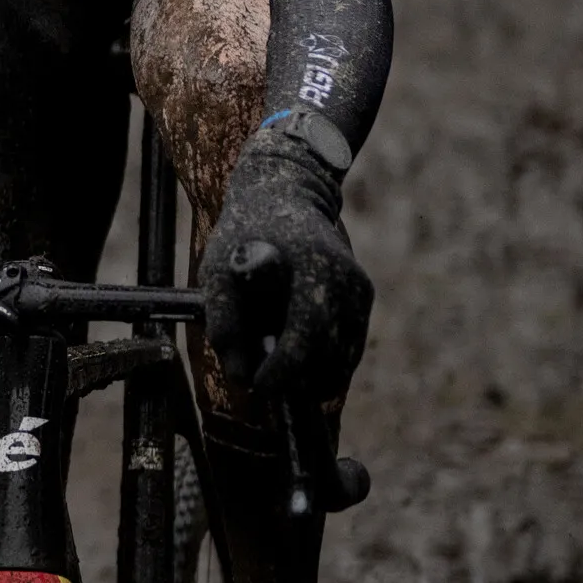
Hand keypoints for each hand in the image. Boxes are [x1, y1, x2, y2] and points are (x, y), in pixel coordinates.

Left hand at [200, 123, 374, 407]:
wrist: (286, 195)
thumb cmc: (246, 234)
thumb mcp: (218, 270)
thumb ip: (224, 321)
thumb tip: (240, 376)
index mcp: (314, 266)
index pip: (307, 332)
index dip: (284, 368)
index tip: (260, 387)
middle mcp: (347, 279)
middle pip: (331, 352)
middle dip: (299, 380)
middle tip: (267, 387)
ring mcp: (360, 290)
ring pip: (344, 358)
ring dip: (313, 378)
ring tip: (279, 375)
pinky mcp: (364, 300)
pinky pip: (349, 348)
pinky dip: (326, 365)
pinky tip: (298, 366)